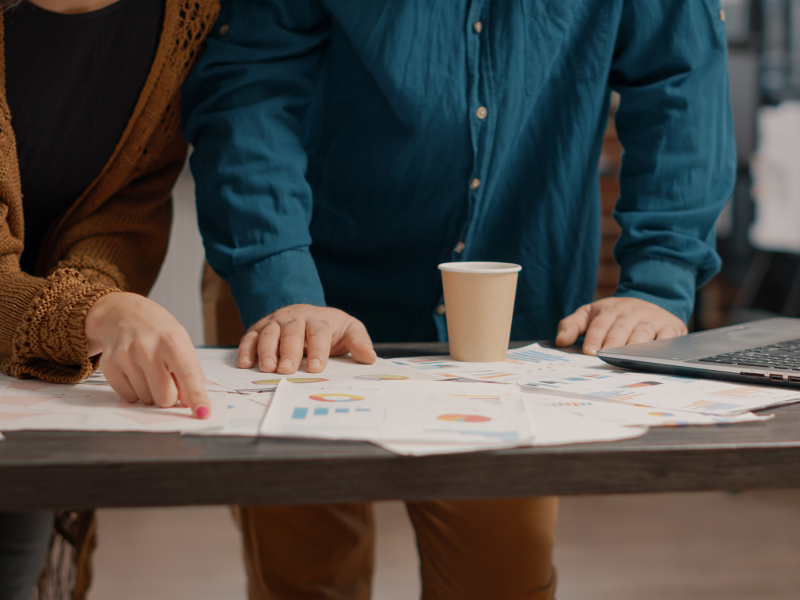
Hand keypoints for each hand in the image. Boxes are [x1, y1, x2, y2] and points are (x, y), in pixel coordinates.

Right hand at [85, 292, 210, 417]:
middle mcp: (147, 348)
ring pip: (147, 399)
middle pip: (165, 397)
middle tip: (168, 379)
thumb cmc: (158, 330)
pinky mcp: (110, 366)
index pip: (188, 375)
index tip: (203, 413)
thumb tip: (189, 402)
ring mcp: (126, 357)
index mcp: (172, 340)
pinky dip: (135, 391)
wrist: (122, 314)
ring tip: (149, 370)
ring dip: (152, 392)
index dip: (197, 397)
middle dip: (170, 396)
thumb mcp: (181, 342)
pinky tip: (135, 372)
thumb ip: (189, 371)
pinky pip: (129, 397)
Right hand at [237, 304, 376, 373]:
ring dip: (266, 351)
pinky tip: (244, 364)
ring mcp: (276, 321)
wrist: (309, 314)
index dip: (318, 350)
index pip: (319, 333)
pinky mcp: (260, 328)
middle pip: (291, 332)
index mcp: (319, 319)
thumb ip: (359, 342)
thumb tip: (369, 357)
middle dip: (289, 351)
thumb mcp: (350, 330)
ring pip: (269, 334)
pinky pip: (250, 337)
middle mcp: (295, 317)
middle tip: (287, 370)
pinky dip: (246, 349)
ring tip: (267, 369)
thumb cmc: (332, 328)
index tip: (316, 368)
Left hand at [555, 297, 686, 355]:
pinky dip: (663, 348)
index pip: (599, 325)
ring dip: (636, 348)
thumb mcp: (591, 314)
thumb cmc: (614, 315)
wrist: (651, 299)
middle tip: (607, 357)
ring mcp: (652, 319)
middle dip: (613, 344)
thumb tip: (560, 341)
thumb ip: (572, 325)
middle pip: (621, 329)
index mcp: (609, 310)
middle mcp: (631, 312)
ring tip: (629, 361)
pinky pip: (668, 338)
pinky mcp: (672, 327)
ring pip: (643, 334)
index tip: (589, 352)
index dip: (594, 338)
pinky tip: (655, 358)